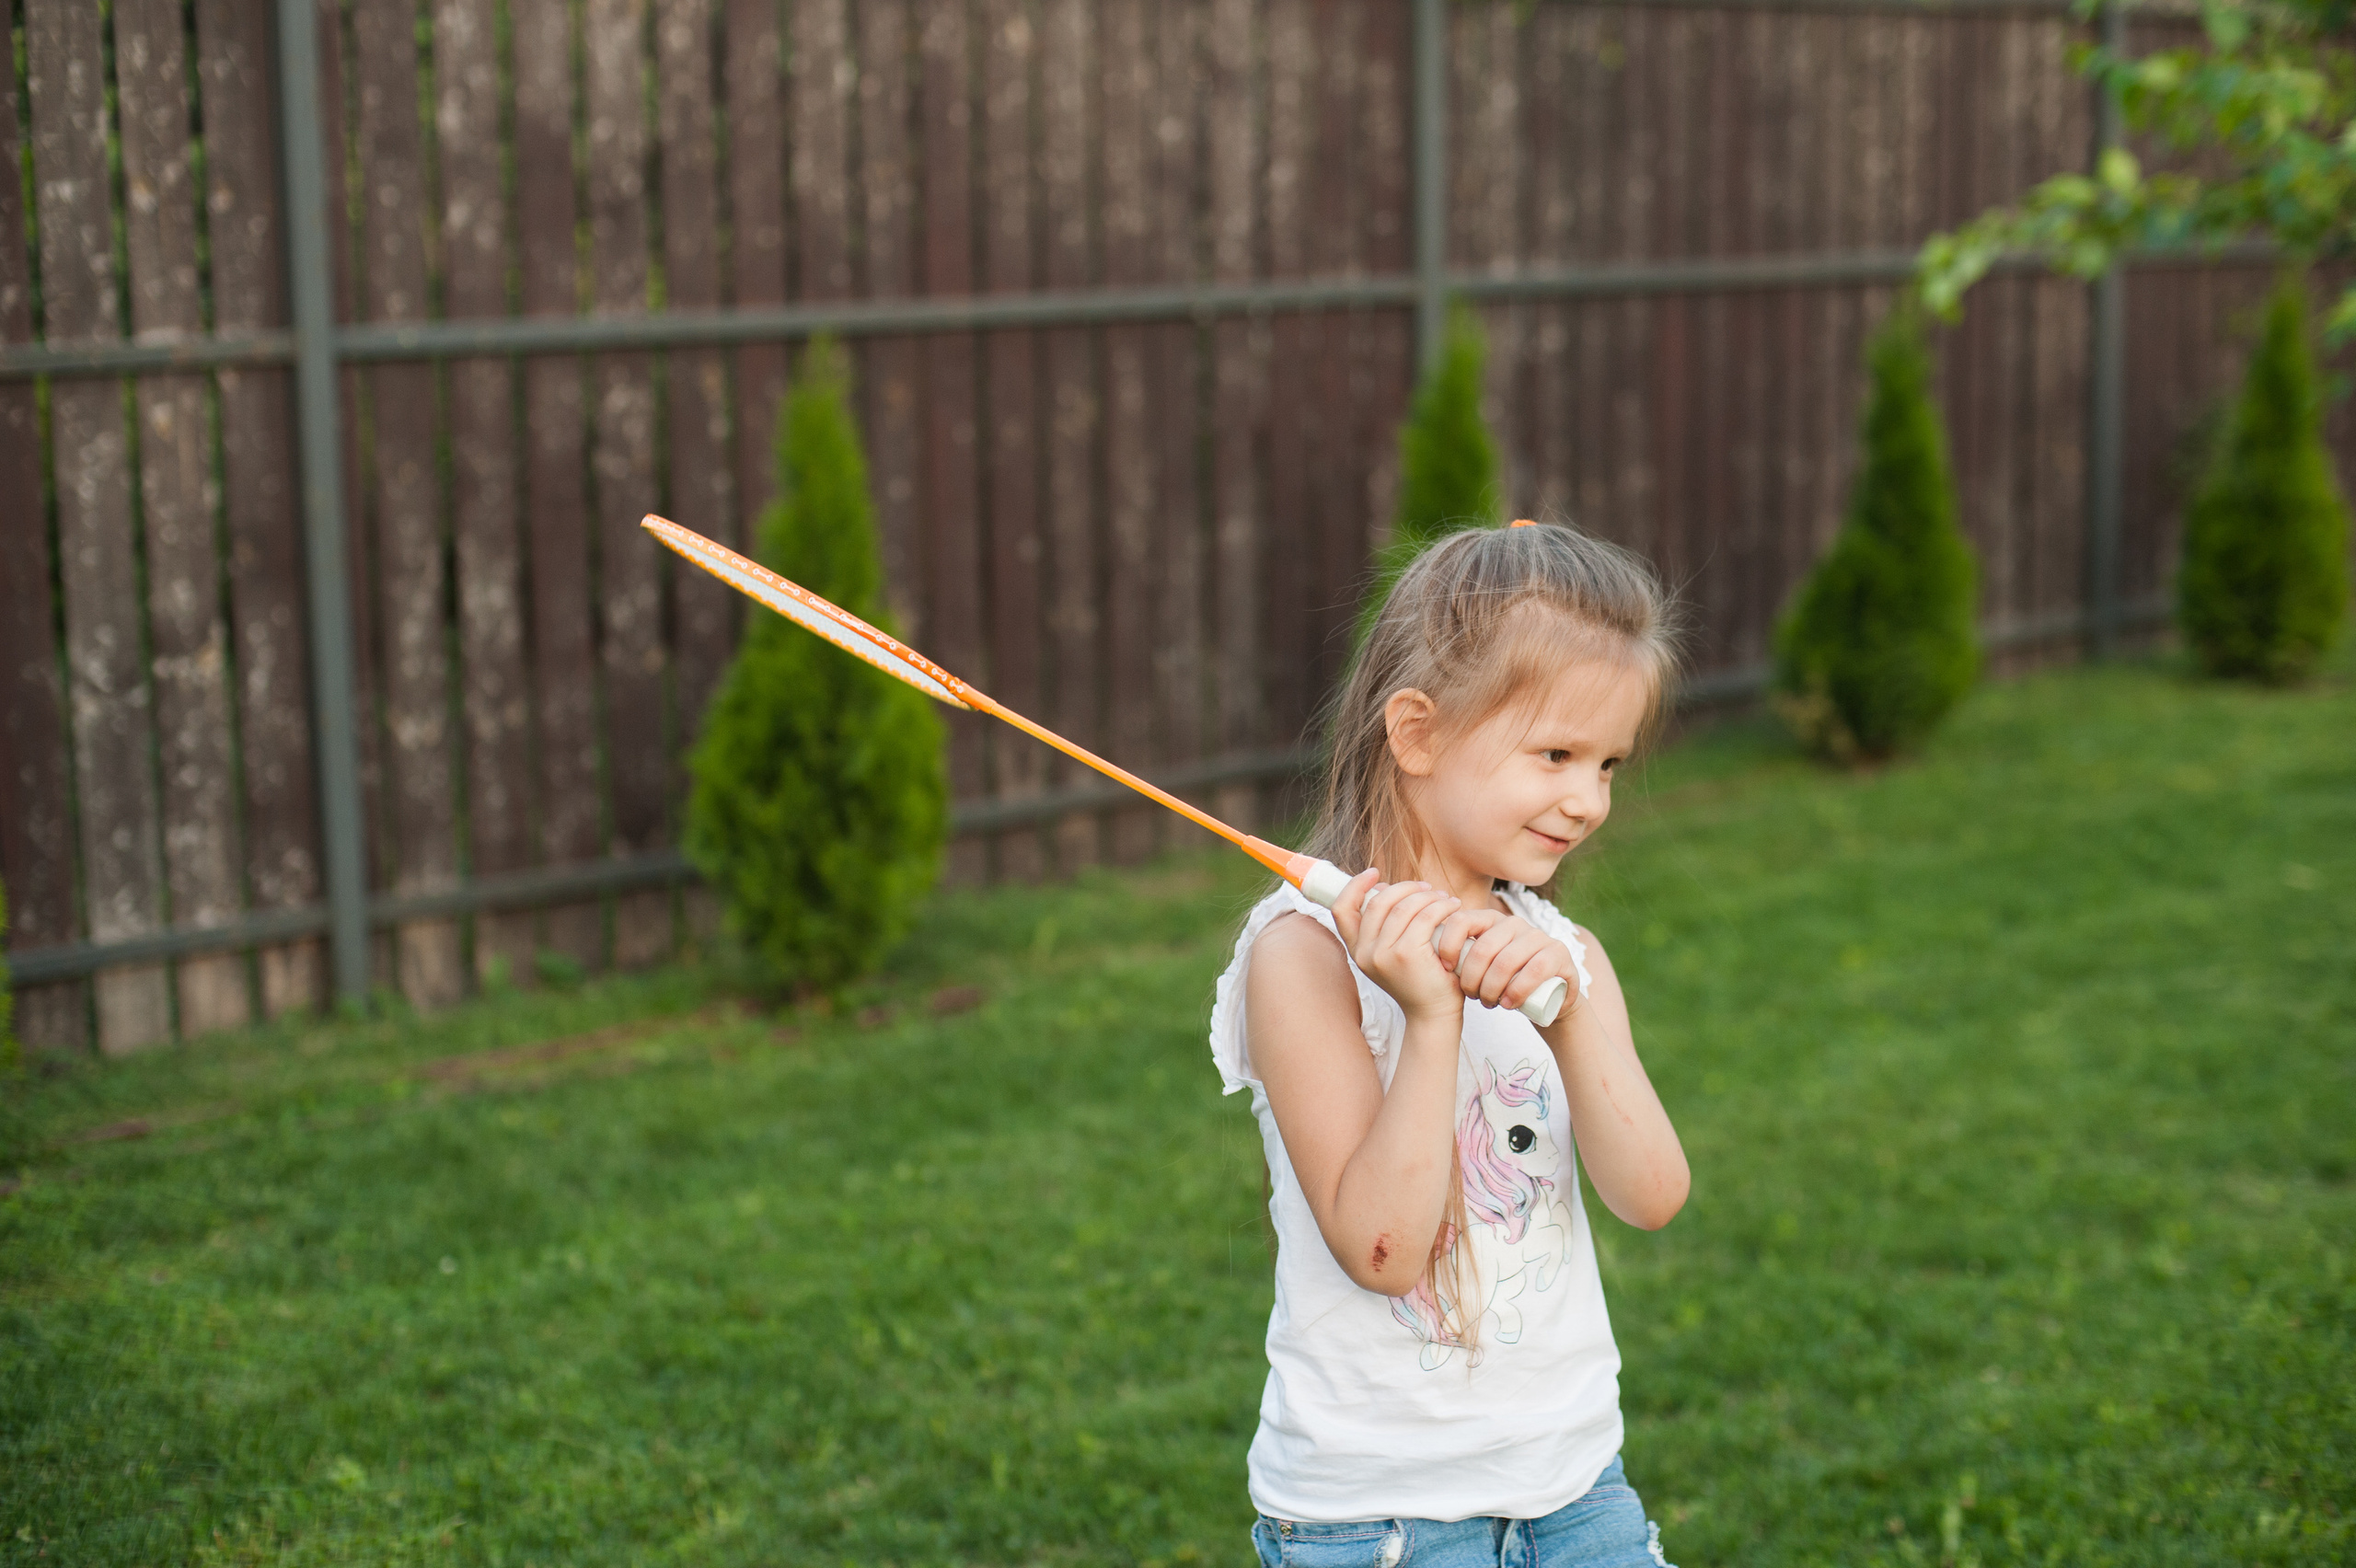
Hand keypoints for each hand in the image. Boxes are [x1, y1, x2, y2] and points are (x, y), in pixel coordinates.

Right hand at [1327, 870, 1464, 1023]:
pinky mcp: (1407, 955)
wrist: (1434, 1014)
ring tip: (1445, 899)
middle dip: (1404, 888)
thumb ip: (1385, 925)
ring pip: (1404, 907)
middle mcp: (1365, 953)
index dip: (1355, 886)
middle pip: (1378, 902)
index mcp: (1358, 951)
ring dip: (1428, 896)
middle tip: (1427, 889)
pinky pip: (1424, 917)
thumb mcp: (1391, 953)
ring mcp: (1383, 955)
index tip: (1373, 873)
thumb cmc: (1420, 981)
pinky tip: (1453, 907)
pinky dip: (1441, 906)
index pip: (1342, 910)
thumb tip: (1381, 887)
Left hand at [1433, 909, 1582, 1016]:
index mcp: (1490, 920)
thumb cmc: (1502, 981)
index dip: (1447, 945)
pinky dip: (1517, 990)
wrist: (1547, 998)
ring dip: (1492, 988)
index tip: (1442, 969)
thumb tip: (1412, 947)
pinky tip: (1508, 1004)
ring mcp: (1538, 936)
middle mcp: (1513, 923)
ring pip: (1506, 961)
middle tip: (1469, 996)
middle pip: (1483, 948)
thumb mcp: (1477, 965)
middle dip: (1471, 977)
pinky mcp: (1558, 954)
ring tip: (1488, 1003)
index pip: (1461, 921)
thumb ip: (1455, 955)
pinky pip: (1534, 970)